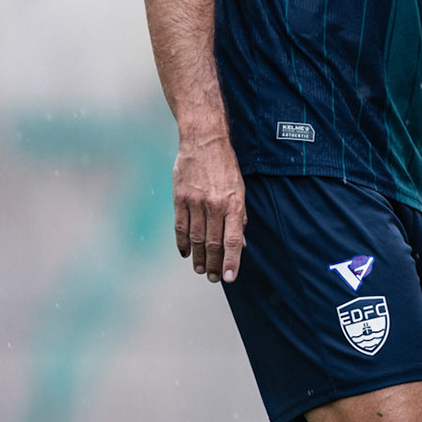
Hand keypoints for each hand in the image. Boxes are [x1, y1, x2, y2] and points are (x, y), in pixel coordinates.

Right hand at [173, 132, 246, 282]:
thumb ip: (240, 217)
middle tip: (215, 278)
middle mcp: (214, 206)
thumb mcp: (241, 190)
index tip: (230, 277)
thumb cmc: (226, 168)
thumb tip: (241, 244)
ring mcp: (195, 203)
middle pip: (213, 243)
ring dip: (199, 258)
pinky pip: (180, 227)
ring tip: (201, 270)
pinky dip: (182, 243)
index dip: (232, 261)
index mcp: (233, 204)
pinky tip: (185, 253)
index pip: (233, 240)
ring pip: (195, 239)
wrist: (204, 142)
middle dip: (215, 264)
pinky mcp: (179, 199)